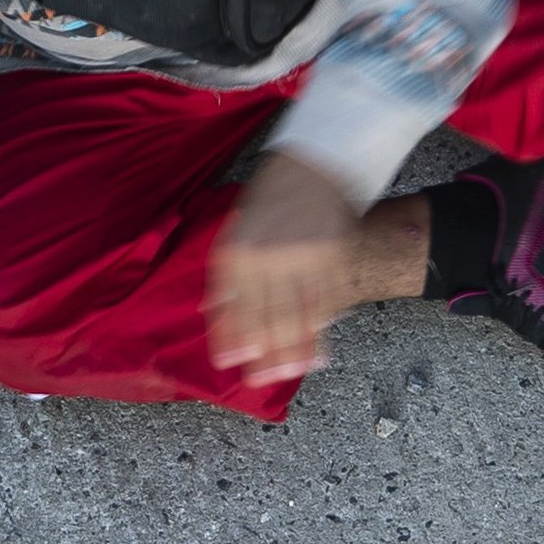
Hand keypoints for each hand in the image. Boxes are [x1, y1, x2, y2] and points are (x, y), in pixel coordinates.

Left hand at [203, 152, 359, 387]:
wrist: (313, 162)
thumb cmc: (272, 195)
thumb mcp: (238, 227)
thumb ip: (228, 269)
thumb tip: (213, 309)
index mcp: (239, 247)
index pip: (230, 301)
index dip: (228, 333)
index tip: (227, 361)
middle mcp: (267, 255)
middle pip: (263, 314)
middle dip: (261, 353)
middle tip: (259, 380)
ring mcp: (301, 258)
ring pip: (295, 314)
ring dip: (291, 350)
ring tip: (287, 374)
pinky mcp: (331, 258)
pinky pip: (324, 302)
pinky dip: (320, 331)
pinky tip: (319, 353)